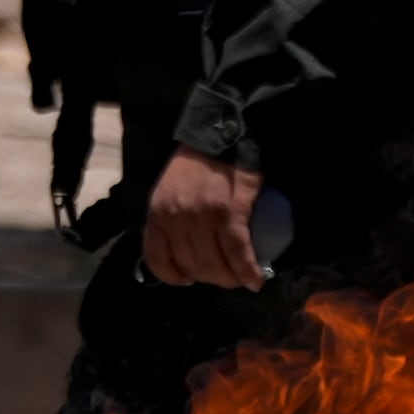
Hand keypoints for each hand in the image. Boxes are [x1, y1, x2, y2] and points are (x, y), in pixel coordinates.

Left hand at [141, 150, 268, 290]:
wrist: (222, 133)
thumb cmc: (196, 161)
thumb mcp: (168, 190)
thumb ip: (169, 217)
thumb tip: (182, 247)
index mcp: (157, 213)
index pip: (157, 258)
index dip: (174, 276)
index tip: (189, 280)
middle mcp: (175, 218)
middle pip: (190, 264)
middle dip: (210, 278)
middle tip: (225, 279)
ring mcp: (202, 216)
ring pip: (213, 262)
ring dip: (230, 278)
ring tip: (241, 280)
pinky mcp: (230, 212)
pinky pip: (237, 250)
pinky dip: (246, 268)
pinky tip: (256, 279)